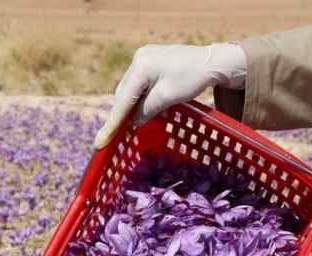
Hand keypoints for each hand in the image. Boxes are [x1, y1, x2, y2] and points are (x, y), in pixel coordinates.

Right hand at [94, 43, 246, 148]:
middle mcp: (138, 59)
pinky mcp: (150, 59)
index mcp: (141, 67)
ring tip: (136, 120)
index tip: (99, 143)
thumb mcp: (167, 98)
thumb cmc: (192, 78)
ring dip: (131, 105)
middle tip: (118, 136)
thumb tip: (132, 122)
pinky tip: (144, 105)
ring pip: (129, 88)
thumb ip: (146, 110)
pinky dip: (138, 96)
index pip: (123, 101)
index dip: (112, 124)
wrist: (212, 61)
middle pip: (123, 94)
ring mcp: (143, 57)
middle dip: (122, 114)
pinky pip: (138, 82)